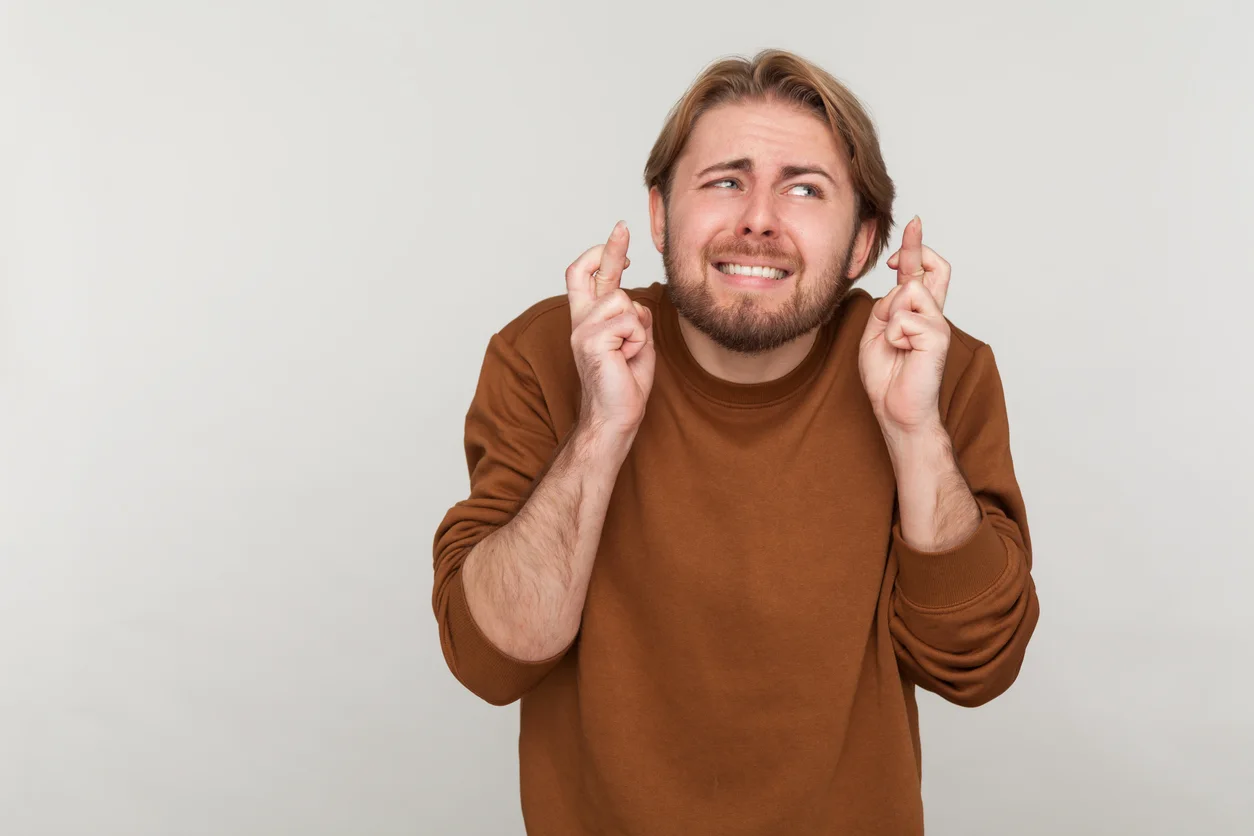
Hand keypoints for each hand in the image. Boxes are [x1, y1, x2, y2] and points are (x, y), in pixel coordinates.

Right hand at [565, 221, 655, 437]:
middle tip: (622, 227)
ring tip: (628, 352)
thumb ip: (635, 317)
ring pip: (623, 301)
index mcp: (589, 319)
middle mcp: (580, 320)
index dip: (602, 253)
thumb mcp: (637, 341)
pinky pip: (628, 322)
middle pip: (591, 272)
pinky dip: (637, 340)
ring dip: (637, 327)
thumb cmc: (625, 383)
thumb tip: (636, 301)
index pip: (585, 276)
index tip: (620, 237)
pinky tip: (625, 358)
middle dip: (611, 248)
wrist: (616, 417)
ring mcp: (582, 329)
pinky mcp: (590, 340)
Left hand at [858, 216, 952, 438]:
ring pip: (908, 292)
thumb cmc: (886, 374)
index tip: (913, 224)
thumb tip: (904, 286)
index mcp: (916, 313)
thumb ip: (886, 306)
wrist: (895, 409)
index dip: (916, 247)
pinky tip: (902, 353)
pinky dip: (894, 335)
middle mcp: (932, 314)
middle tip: (904, 242)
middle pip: (934, 268)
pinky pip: (904, 319)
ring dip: (890, 317)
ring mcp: (938, 324)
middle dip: (915, 249)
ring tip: (896, 344)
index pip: (922, 273)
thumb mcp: (875, 332)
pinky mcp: (938, 337)